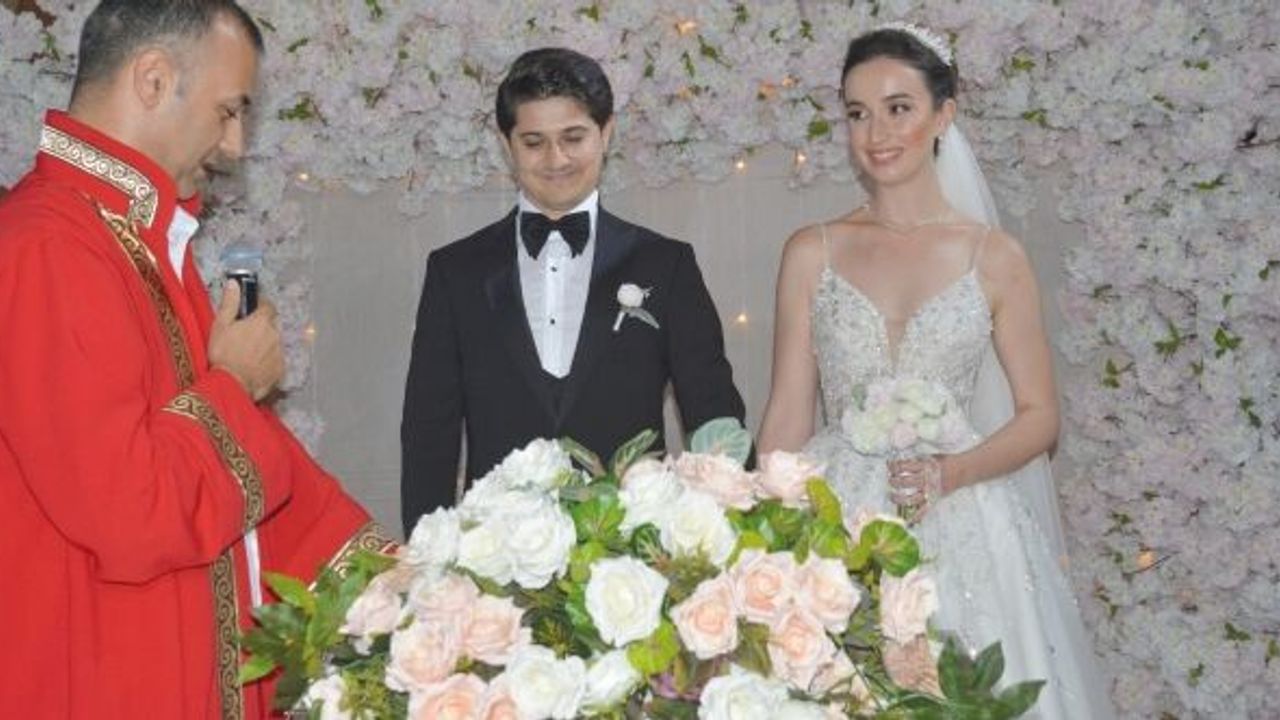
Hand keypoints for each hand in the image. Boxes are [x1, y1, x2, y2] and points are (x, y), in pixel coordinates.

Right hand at [208, 280, 283, 401]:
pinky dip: (267, 361)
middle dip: (261, 327)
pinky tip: (254, 366)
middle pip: (271, 325)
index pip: (268, 306)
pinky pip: (275, 360)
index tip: (252, 309)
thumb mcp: (221, 325)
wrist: (232, 385)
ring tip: (247, 354)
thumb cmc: (224, 354)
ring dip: (264, 344)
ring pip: (274, 343)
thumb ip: (230, 303)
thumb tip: (234, 283)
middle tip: (244, 336)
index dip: (261, 306)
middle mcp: (275, 335)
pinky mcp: (280, 369)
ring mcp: (279, 353)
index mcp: (261, 321)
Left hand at [887, 455, 943, 522]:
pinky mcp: (933, 500)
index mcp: (924, 467)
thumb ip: (915, 461)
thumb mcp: (928, 457)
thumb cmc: (943, 462)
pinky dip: (915, 517)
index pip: (903, 467)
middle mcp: (926, 480)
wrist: (961, 471)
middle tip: (891, 480)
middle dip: (894, 481)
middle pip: (905, 482)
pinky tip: (907, 521)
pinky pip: (923, 511)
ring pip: (910, 498)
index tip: (889, 466)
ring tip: (891, 496)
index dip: (893, 466)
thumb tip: (898, 464)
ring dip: (898, 499)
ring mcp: (929, 492)